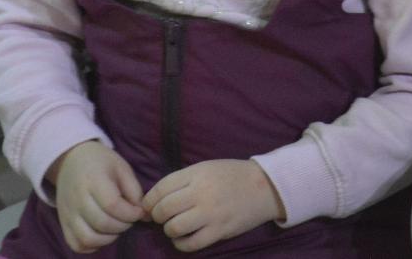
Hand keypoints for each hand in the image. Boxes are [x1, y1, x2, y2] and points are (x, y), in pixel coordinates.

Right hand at [52, 141, 144, 252]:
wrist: (71, 159)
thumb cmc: (101, 162)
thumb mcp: (121, 168)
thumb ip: (135, 191)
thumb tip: (146, 216)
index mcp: (93, 180)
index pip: (112, 205)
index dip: (130, 213)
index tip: (138, 211)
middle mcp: (77, 198)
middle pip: (102, 223)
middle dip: (123, 225)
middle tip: (129, 218)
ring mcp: (67, 213)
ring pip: (88, 238)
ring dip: (108, 238)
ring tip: (116, 227)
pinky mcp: (63, 223)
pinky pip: (76, 244)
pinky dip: (92, 246)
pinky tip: (102, 235)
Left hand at [143, 159, 283, 251]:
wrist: (264, 186)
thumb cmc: (231, 175)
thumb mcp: (205, 168)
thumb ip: (182, 180)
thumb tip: (155, 198)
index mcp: (196, 174)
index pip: (161, 188)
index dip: (149, 200)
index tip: (147, 206)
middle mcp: (201, 193)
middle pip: (164, 209)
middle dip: (156, 216)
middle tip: (160, 217)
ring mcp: (211, 214)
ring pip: (175, 227)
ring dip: (168, 230)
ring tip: (173, 226)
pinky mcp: (220, 231)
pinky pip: (191, 244)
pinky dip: (181, 244)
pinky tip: (182, 239)